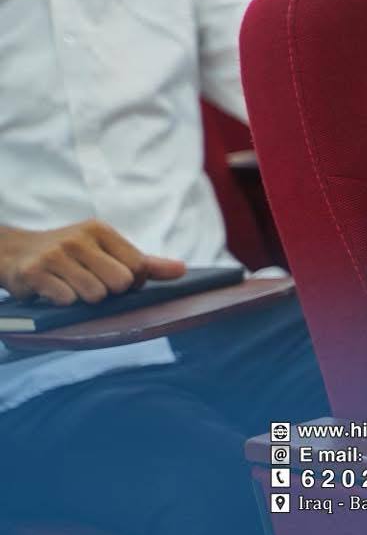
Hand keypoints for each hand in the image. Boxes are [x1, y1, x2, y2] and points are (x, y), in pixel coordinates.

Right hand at [0, 220, 185, 305]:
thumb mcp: (106, 251)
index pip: (138, 266)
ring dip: (86, 299)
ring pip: (95, 294)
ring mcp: (55, 255)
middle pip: (120, 282)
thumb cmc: (71, 255)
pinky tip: (54, 291)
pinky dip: (64, 303)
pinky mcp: (34, 273)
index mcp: (101, 231)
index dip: (132, 282)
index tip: (116, 280)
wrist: (16, 253)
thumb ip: (145, 263)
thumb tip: (182, 271)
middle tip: (92, 285)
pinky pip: (67, 300)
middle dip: (111, 292)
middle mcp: (79, 239)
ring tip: (72, 287)